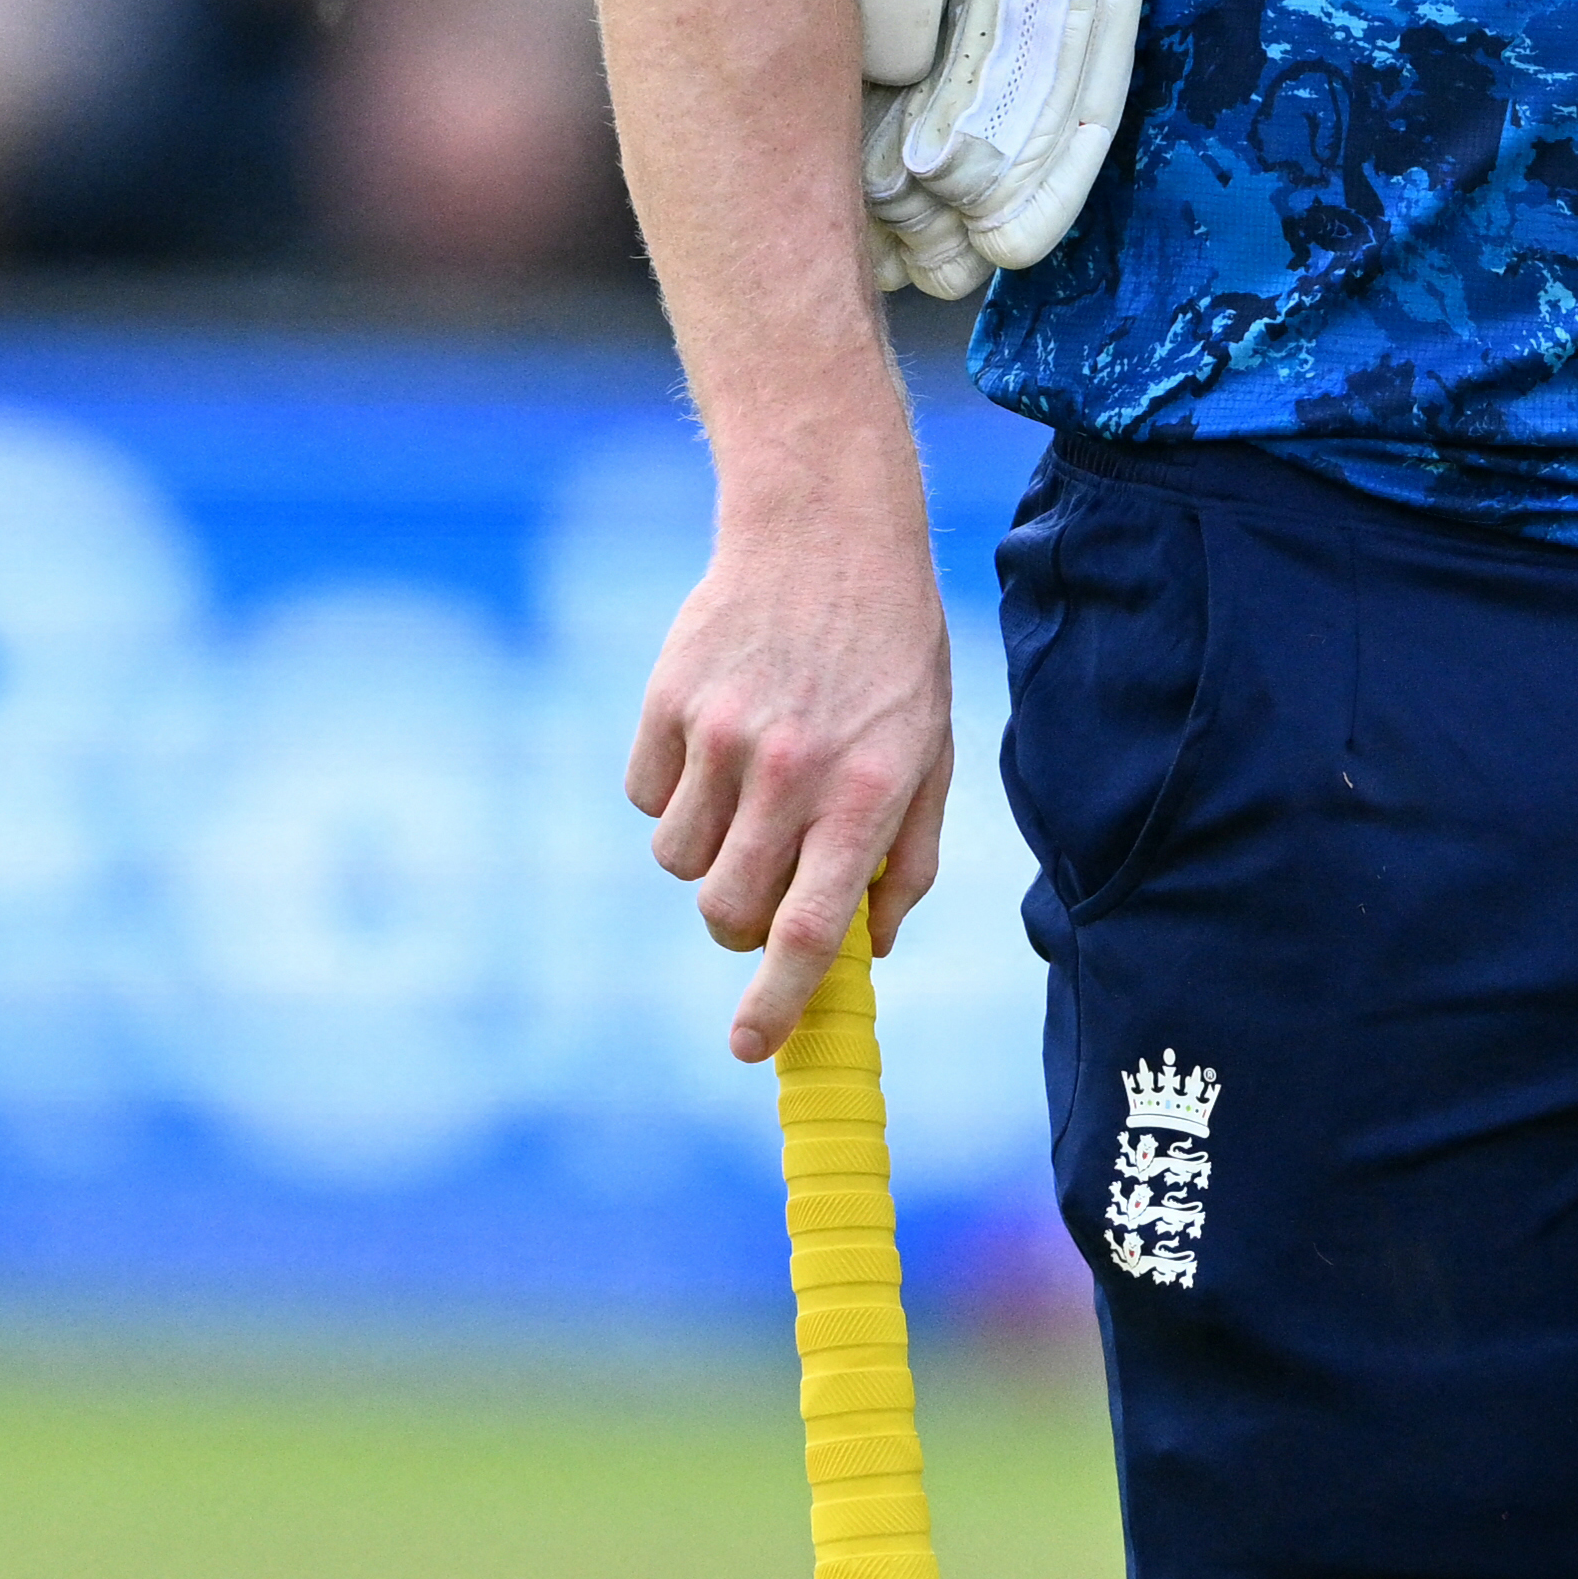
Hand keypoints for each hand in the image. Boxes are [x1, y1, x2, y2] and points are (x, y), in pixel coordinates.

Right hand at [626, 499, 954, 1058]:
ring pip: (678, 860)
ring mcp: (722, 735)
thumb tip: (872, 951)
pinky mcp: (668, 702)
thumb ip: (908, 860)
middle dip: (738, 927)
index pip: (811, 929)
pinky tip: (715, 739)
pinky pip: (645, 797)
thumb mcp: (932, 753)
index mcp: (867, 793)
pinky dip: (671, 794)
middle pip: (727, 911)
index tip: (750, 1048)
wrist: (826, 530)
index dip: (777, 1003)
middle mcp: (791, 771)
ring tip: (749, 790)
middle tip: (763, 890)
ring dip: (706, 854)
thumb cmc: (893, 656)